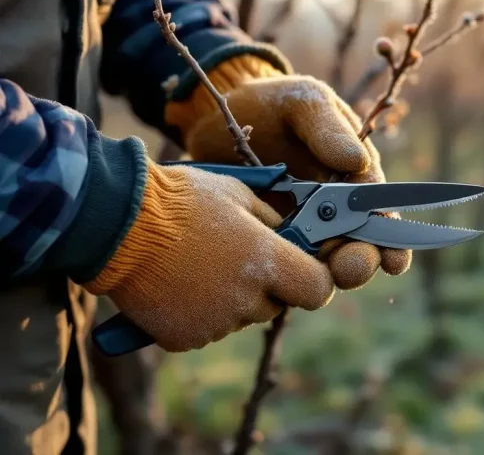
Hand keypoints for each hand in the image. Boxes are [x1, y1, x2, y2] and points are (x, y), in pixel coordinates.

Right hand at [83, 160, 336, 351]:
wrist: (116, 224)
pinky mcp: (185, 338)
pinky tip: (180, 284)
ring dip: (232, 299)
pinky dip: (199, 313)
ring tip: (200, 265)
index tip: (304, 269)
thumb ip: (272, 220)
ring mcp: (215, 323)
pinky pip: (207, 329)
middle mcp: (246, 299)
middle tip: (237, 258)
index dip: (314, 279)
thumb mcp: (239, 194)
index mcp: (267, 262)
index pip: (317, 290)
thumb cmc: (180, 200)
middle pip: (276, 304)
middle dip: (266, 286)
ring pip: (241, 317)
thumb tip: (292, 233)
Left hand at [179, 70, 411, 289]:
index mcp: (355, 175)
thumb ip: (328, 129)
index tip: (393, 258)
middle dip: (361, 261)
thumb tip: (358, 161)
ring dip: (326, 272)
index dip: (391, 239)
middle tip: (350, 267)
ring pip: (326, 262)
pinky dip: (289, 270)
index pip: (381, 212)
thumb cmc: (272, 103)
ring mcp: (305, 227)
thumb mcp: (303, 104)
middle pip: (360, 247)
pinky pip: (288, 263)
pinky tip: (280, 271)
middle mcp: (337, 207)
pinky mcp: (275, 239)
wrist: (218, 115)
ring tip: (315, 271)